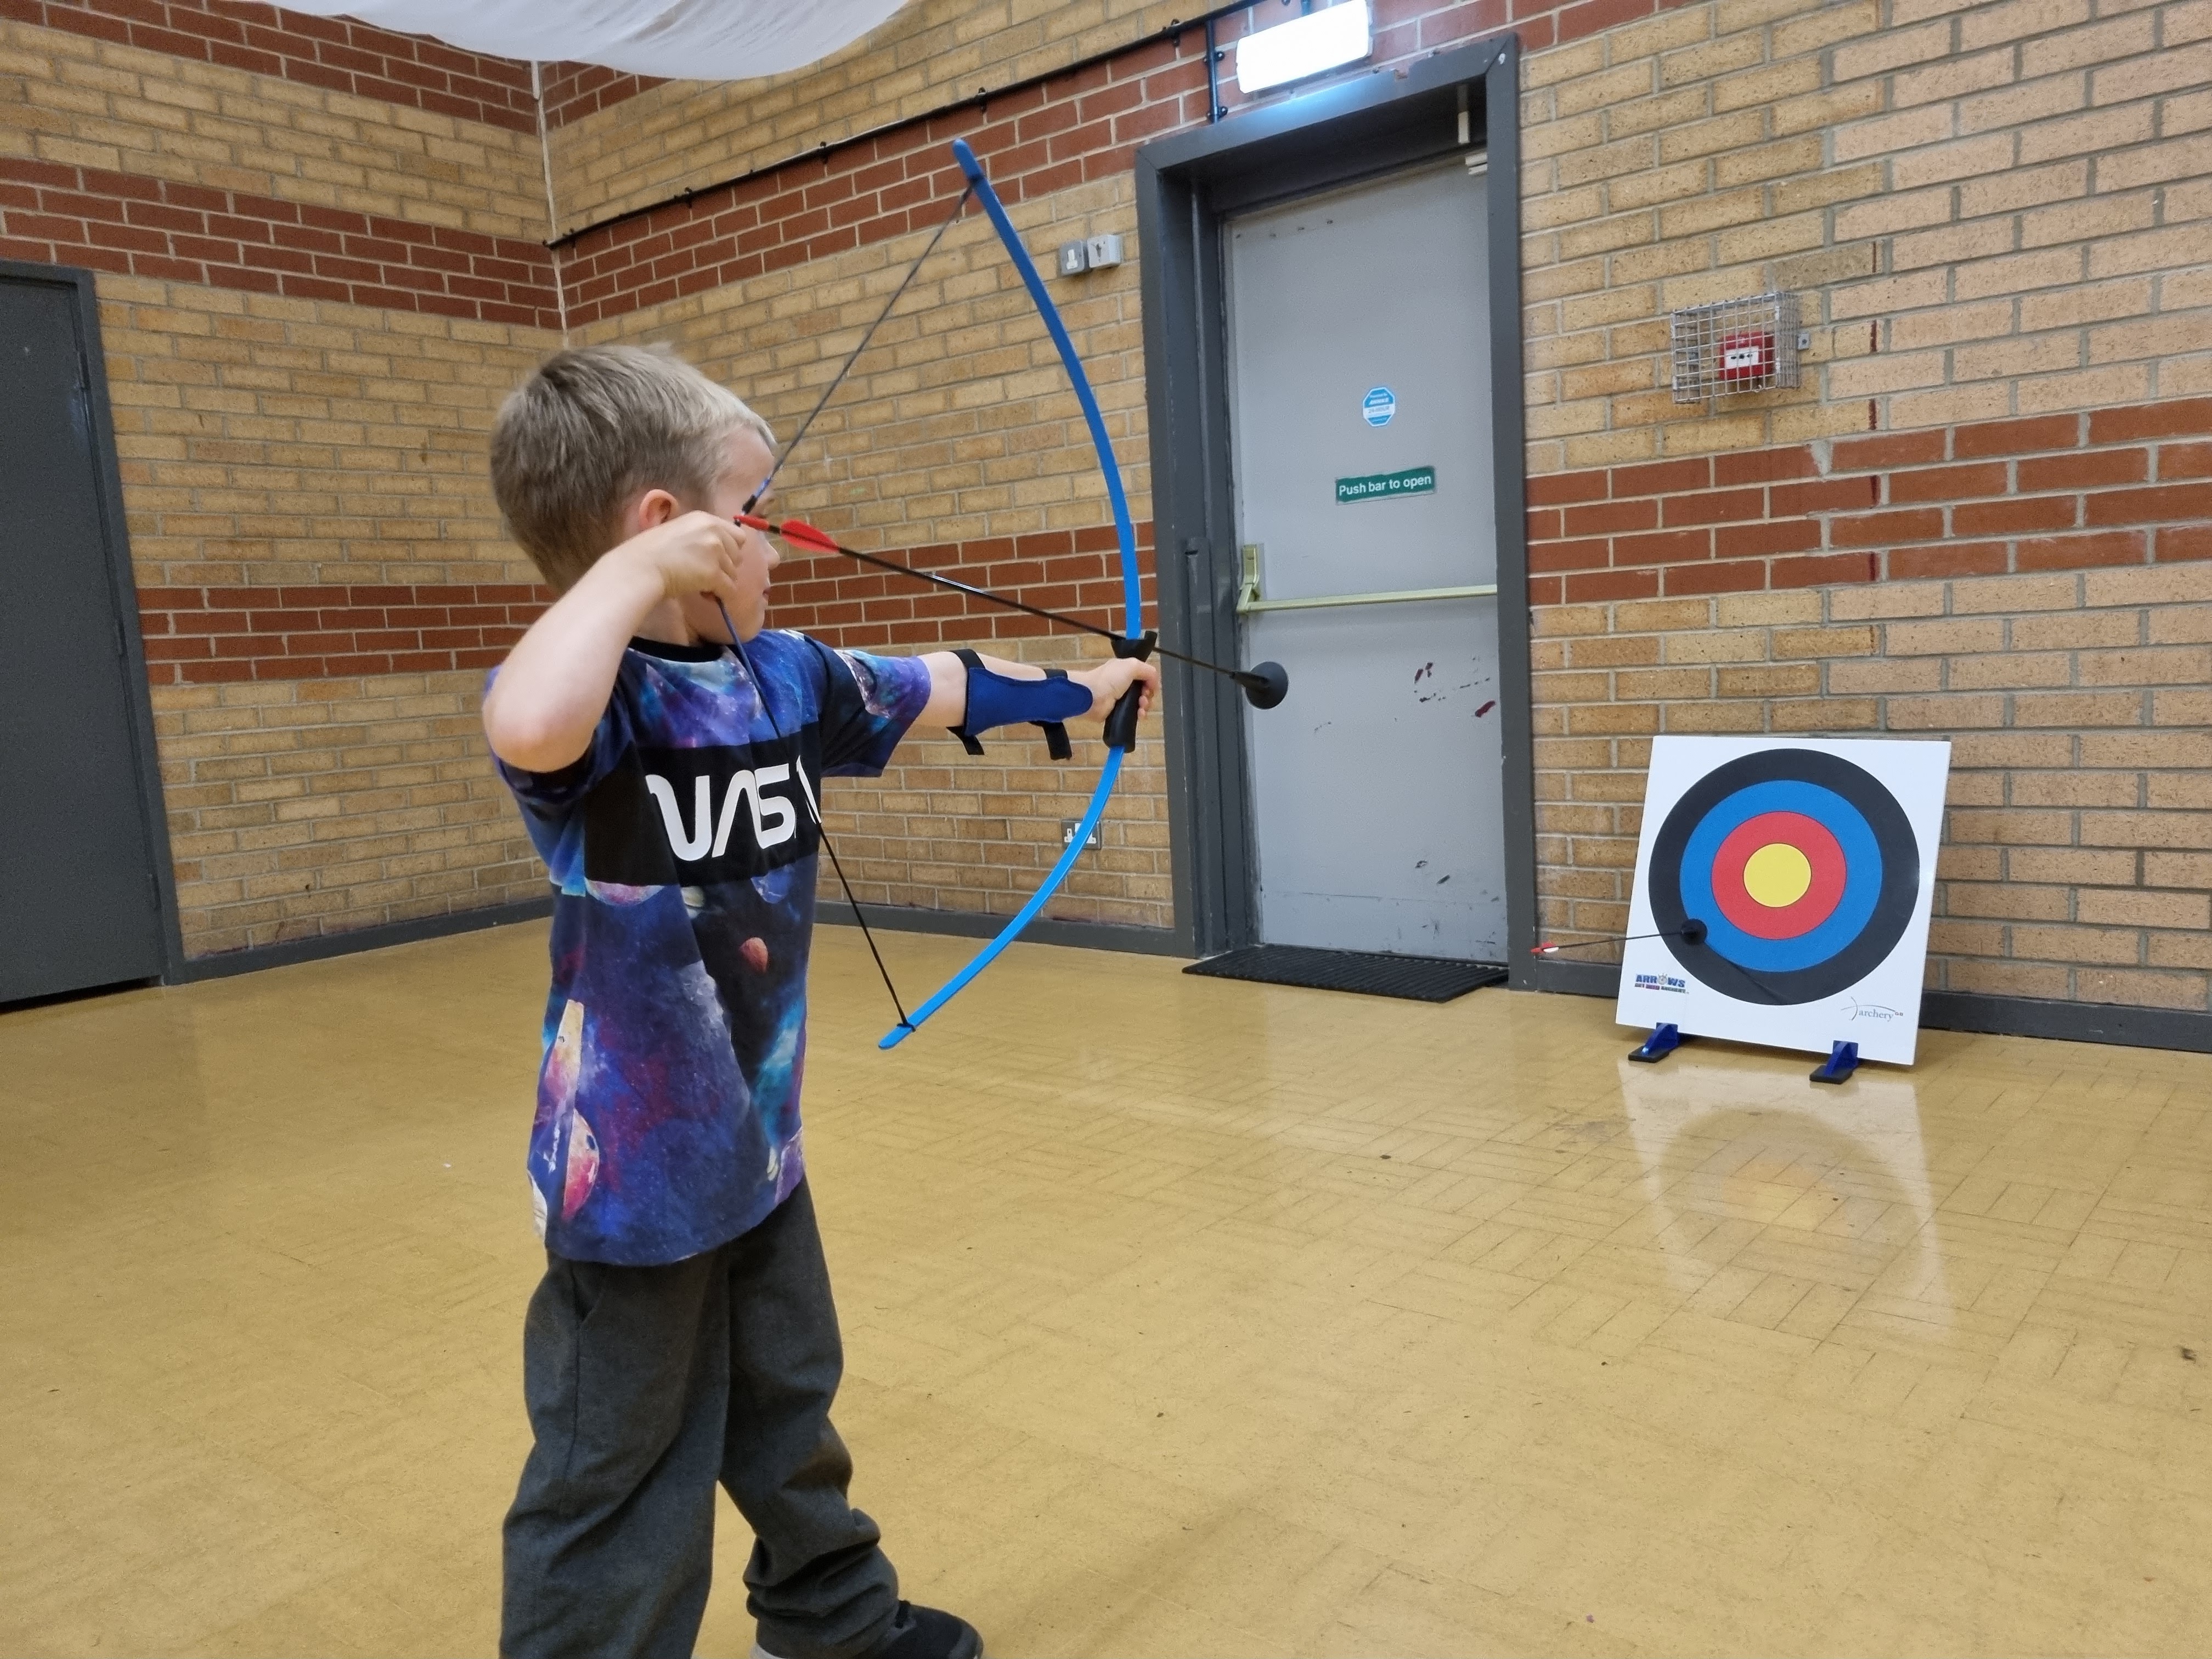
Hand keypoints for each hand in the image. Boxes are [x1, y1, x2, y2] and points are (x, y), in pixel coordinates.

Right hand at [609, 510, 750, 610]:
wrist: (640, 566)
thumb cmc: (650, 551)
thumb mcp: (678, 530)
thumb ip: (699, 536)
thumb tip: (714, 554)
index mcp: (705, 519)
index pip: (737, 535)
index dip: (729, 549)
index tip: (715, 559)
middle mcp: (715, 532)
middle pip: (738, 555)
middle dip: (725, 566)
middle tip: (707, 574)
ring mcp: (716, 552)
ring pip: (733, 574)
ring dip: (721, 582)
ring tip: (701, 585)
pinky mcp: (713, 573)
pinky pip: (730, 590)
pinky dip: (721, 596)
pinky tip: (706, 596)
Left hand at [1073, 654, 1160, 720]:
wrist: (1091, 697)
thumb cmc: (1109, 679)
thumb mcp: (1131, 666)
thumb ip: (1148, 670)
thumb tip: (1154, 682)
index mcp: (1125, 670)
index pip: (1145, 675)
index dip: (1151, 681)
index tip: (1151, 687)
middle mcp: (1124, 683)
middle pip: (1145, 690)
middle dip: (1149, 695)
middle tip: (1144, 697)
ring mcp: (1121, 698)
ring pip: (1141, 703)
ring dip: (1145, 705)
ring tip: (1141, 707)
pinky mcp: (1118, 711)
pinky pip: (1134, 714)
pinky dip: (1139, 715)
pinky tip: (1139, 715)